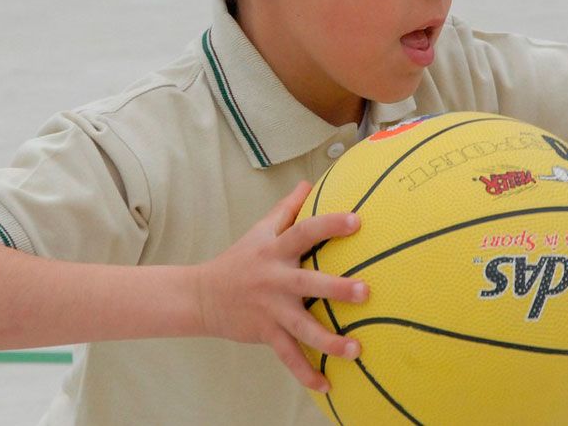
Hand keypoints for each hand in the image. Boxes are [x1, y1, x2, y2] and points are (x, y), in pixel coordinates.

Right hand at [194, 180, 368, 392]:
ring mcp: (270, 310)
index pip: (303, 232)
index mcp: (275, 251)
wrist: (202, 296)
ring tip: (356, 350)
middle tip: (365, 292)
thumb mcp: (260, 231)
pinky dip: (305, 372)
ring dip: (329, 341)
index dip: (329, 225)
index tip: (356, 220)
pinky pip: (287, 356)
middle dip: (336, 288)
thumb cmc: (239, 260)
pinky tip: (326, 384)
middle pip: (307, 283)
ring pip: (301, 328)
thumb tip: (309, 183)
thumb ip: (286, 208)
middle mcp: (274, 280)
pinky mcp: (265, 333)